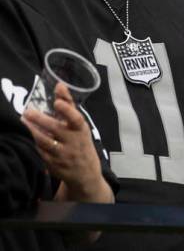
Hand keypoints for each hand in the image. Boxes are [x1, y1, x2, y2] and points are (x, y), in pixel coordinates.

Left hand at [21, 83, 106, 201]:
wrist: (85, 172)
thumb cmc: (80, 142)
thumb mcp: (79, 125)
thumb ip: (69, 105)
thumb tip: (59, 84)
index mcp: (81, 130)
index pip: (76, 119)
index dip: (68, 111)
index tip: (58, 103)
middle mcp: (73, 142)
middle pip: (56, 129)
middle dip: (41, 120)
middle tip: (28, 112)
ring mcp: (63, 154)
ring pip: (45, 141)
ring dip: (33, 131)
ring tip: (23, 121)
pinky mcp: (53, 164)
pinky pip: (40, 152)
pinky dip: (34, 143)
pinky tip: (27, 136)